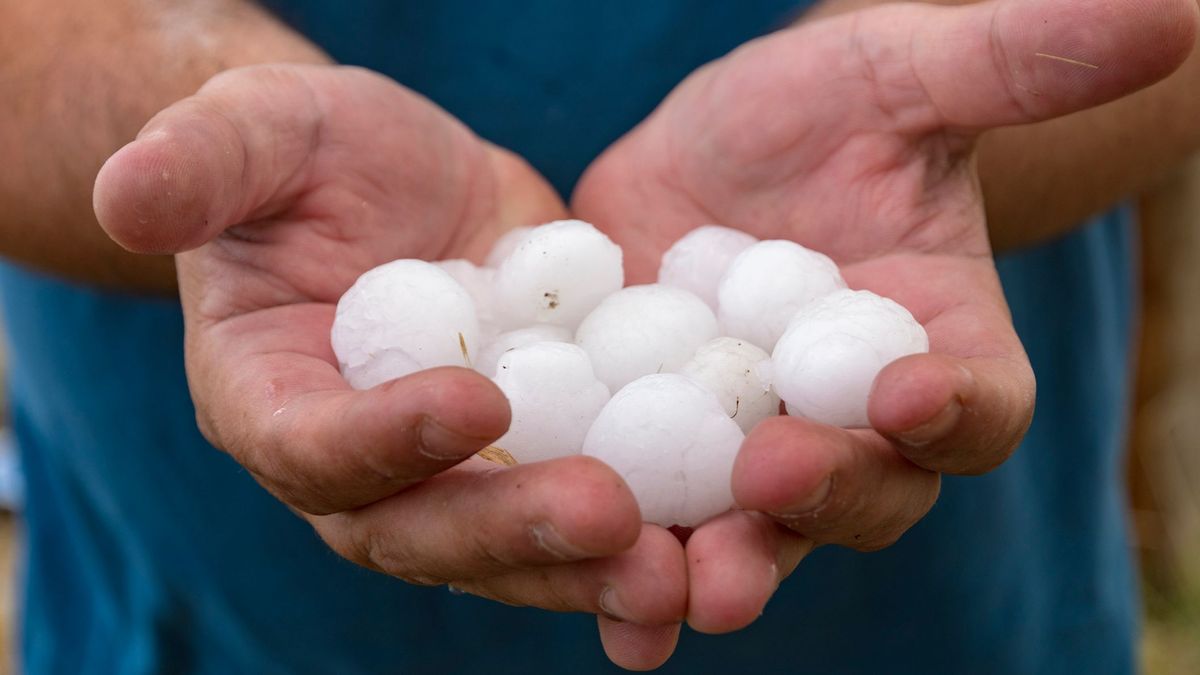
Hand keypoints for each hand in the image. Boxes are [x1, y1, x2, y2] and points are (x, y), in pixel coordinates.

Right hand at [94, 64, 685, 669]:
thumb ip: (196, 165)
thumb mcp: (253, 133)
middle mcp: (365, 464)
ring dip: (595, 569)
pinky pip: (588, 507)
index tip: (472, 402)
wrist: (391, 180)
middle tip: (612, 522)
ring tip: (681, 574)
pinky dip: (649, 542)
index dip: (380, 438)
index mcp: (275, 402)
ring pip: (518, 544)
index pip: (312, 447)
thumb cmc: (305, 153)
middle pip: (427, 527)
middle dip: (514, 532)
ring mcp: (459, 470)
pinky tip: (719, 557)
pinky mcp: (542, 448)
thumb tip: (123, 195)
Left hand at [574, 0, 1197, 636]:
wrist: (721, 154)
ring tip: (673, 594)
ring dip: (721, 568)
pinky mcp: (662, 455)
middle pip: (863, 494)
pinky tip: (604, 620)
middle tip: (771, 488)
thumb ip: (1014, 61)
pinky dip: (628, 573)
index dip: (955, 409)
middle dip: (823, 502)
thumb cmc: (831, 109)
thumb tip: (1173, 7)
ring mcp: (754, 452)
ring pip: (754, 534)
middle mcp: (856, 430)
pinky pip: (655, 524)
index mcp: (936, 353)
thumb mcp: (900, 74)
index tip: (910, 391)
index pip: (975, 404)